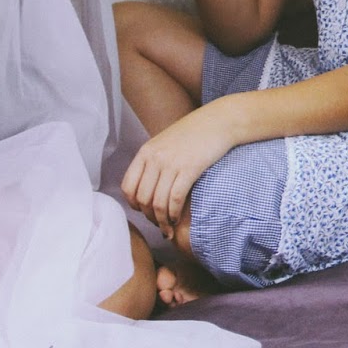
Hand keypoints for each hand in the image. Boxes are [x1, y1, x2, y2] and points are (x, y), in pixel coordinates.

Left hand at [121, 105, 234, 229]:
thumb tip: (147, 186)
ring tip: (169, 226)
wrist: (219, 121)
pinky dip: (174, 213)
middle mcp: (155, 158)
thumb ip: (153, 160)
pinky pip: (175, 199)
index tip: (144, 211)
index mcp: (146, 152)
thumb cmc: (195, 132)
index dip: (134, 205)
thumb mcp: (166, 142)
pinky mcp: (189, 169)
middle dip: (150, 217)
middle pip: (143, 199)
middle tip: (159, 223)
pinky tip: (178, 218)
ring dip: (162, 220)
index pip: (128, 187)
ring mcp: (171, 164)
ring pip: (158, 203)